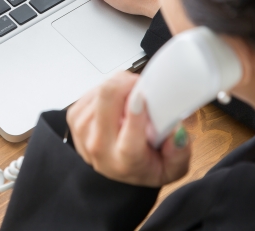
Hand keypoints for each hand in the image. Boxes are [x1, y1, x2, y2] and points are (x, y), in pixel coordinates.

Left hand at [67, 72, 190, 186]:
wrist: (115, 169)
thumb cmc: (144, 164)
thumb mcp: (172, 168)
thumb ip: (179, 153)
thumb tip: (176, 132)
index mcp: (125, 162)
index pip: (128, 139)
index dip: (135, 114)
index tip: (143, 98)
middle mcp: (99, 146)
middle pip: (108, 97)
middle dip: (129, 84)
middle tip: (144, 89)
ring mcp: (83, 129)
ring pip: (103, 89)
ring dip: (122, 88)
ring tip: (131, 102)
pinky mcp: (75, 115)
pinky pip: (95, 88)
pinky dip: (111, 90)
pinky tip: (118, 104)